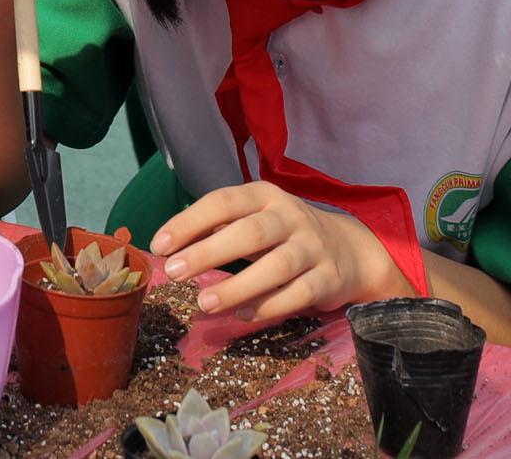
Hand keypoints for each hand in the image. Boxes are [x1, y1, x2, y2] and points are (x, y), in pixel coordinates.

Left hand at [151, 182, 414, 319]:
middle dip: (208, 253)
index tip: (159, 245)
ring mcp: (313, 248)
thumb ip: (220, 226)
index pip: (223, 202)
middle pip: (248, 233)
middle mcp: (290, 217)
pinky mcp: (328, 279)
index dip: (189, 222)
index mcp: (265, 195)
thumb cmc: (286, 233)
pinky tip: (242, 315)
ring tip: (203, 303)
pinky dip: (268, 306)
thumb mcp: (257, 217)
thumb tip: (171, 243)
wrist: (351, 250)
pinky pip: (297, 295)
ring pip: (275, 267)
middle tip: (173, 273)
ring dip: (237, 286)